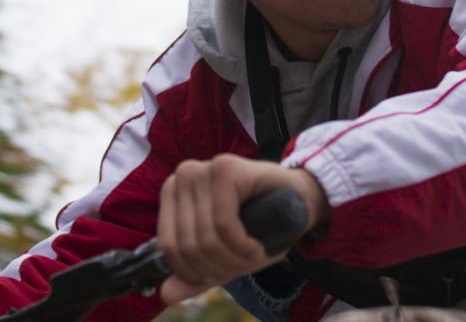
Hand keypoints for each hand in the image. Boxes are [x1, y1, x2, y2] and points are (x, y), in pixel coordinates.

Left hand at [156, 153, 327, 304]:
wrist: (300, 201)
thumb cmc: (259, 225)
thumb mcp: (223, 256)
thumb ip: (195, 276)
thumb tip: (165, 295)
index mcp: (173, 192)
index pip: (168, 247)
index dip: (196, 272)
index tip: (221, 273)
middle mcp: (183, 175)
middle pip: (188, 245)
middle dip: (219, 268)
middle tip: (244, 265)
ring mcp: (204, 170)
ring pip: (206, 238)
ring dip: (234, 260)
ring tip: (253, 256)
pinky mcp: (226, 169)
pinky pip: (224, 225)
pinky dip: (242, 247)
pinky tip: (256, 249)